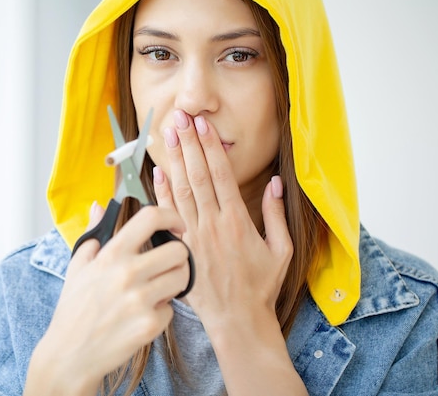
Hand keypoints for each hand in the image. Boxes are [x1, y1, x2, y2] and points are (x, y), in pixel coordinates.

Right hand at [24, 202, 189, 395]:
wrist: (69, 356)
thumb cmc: (73, 311)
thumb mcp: (77, 267)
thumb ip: (93, 234)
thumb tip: (98, 206)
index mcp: (111, 254)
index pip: (151, 218)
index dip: (172, 216)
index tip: (177, 226)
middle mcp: (127, 273)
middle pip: (179, 251)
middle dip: (178, 257)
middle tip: (167, 267)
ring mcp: (140, 299)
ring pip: (182, 279)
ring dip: (173, 284)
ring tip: (156, 291)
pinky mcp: (149, 325)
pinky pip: (171, 310)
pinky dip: (161, 314)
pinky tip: (142, 317)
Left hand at [154, 110, 292, 330]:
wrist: (237, 320)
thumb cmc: (260, 286)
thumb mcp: (280, 250)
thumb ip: (275, 214)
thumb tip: (275, 183)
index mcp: (237, 221)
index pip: (221, 175)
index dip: (211, 148)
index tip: (203, 125)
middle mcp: (213, 224)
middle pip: (198, 176)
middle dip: (188, 144)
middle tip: (180, 118)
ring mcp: (193, 237)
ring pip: (181, 191)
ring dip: (173, 161)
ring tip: (167, 135)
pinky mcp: (180, 249)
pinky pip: (168, 217)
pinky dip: (161, 193)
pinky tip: (157, 173)